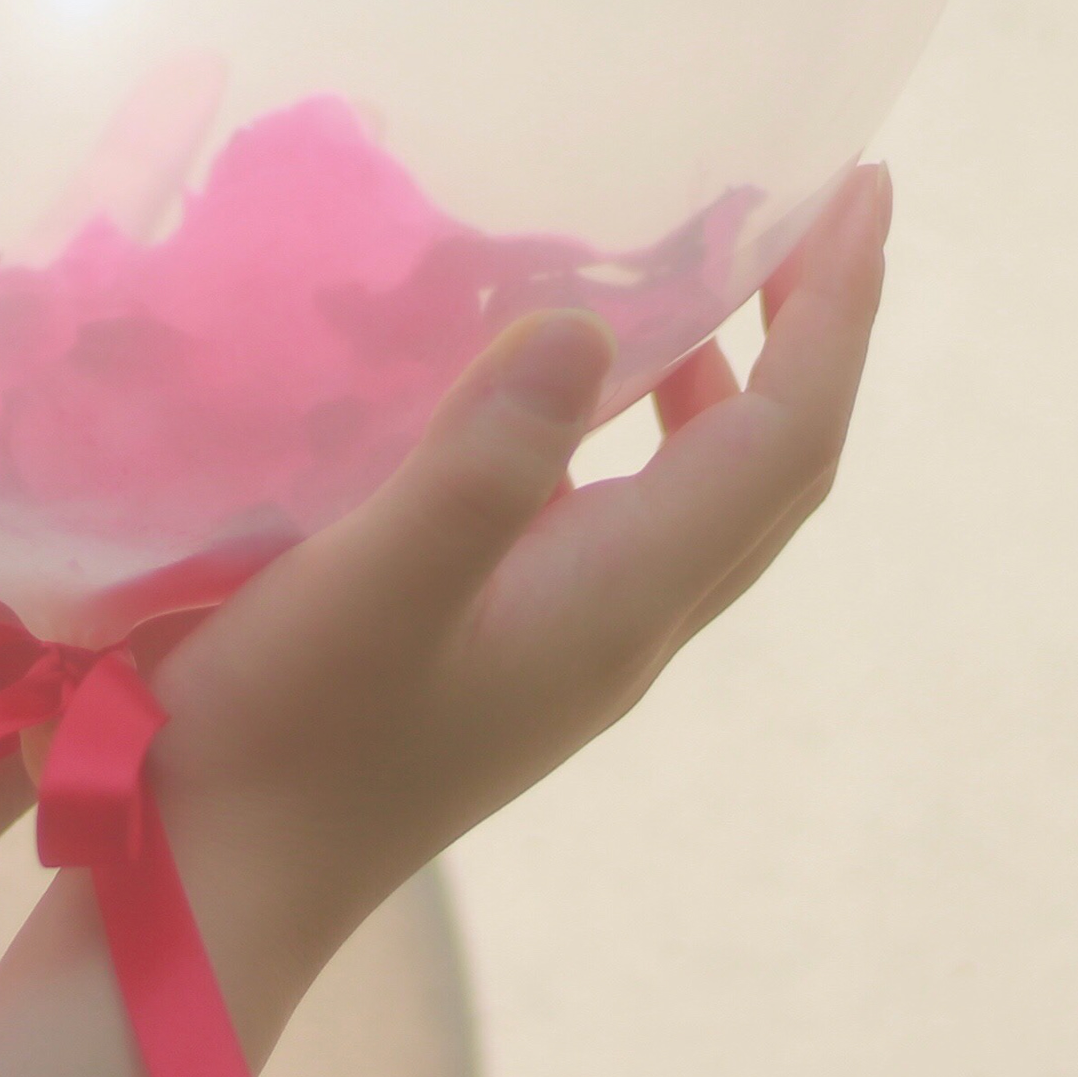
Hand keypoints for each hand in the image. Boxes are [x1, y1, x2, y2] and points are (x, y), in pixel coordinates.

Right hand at [148, 162, 891, 1025]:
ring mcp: (580, 647)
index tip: (861, 189)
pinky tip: (574, 389)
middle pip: (779, 467)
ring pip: (713, 498)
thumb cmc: (282, 734)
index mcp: (623, 597)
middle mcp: (630, 625)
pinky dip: (653, 430)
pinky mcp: (522, 651)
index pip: (785, 437)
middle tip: (823, 210)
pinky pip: (637, 517)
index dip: (835, 312)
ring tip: (716, 275)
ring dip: (742, 383)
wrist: (216, 887)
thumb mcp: (369, 582)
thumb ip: (482, 462)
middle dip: (818, 332)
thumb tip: (587, 327)